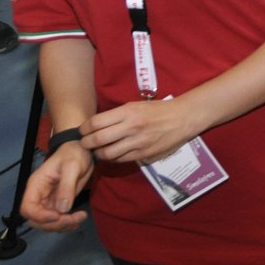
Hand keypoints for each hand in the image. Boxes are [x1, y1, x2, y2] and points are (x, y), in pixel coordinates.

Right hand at [20, 145, 93, 231]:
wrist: (82, 151)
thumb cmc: (74, 153)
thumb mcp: (72, 165)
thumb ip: (66, 186)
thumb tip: (62, 209)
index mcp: (36, 185)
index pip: (27, 208)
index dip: (39, 216)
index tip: (57, 216)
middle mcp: (39, 196)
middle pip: (36, 220)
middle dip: (54, 224)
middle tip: (73, 219)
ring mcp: (48, 201)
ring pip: (47, 223)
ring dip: (62, 225)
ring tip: (80, 217)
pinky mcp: (58, 204)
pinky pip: (58, 220)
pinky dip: (67, 224)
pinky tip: (79, 218)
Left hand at [81, 96, 199, 163]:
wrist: (182, 118)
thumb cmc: (158, 109)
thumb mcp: (136, 105)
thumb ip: (117, 115)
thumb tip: (96, 125)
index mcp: (128, 112)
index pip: (96, 122)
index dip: (84, 128)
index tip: (82, 130)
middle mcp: (131, 127)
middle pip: (98, 139)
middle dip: (86, 143)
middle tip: (84, 143)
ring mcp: (137, 142)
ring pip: (107, 153)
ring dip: (98, 153)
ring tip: (97, 151)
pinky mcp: (143, 154)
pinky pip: (121, 159)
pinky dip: (112, 158)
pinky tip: (112, 154)